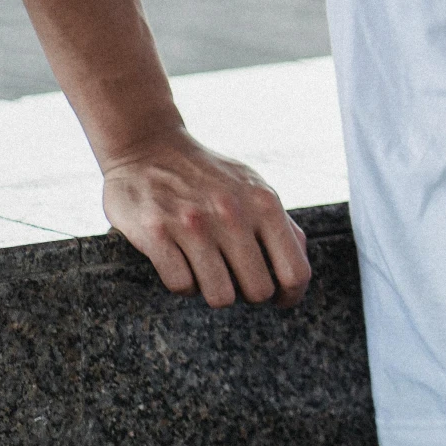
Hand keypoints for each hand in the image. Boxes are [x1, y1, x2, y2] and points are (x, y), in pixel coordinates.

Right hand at [102, 130, 311, 307]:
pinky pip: (182, 286)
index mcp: (263, 203)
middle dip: (248, 293)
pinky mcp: (157, 233)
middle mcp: (232, 214)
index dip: (291, 296)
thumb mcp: (252, 186)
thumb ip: (279, 223)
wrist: (146, 144)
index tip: (280, 301)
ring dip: (213, 290)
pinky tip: (179, 260)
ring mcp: (194, 224)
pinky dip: (182, 282)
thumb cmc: (206, 173)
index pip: (295, 271)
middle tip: (235, 278)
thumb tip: (300, 263)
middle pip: (258, 291)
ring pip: (220, 297)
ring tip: (206, 268)